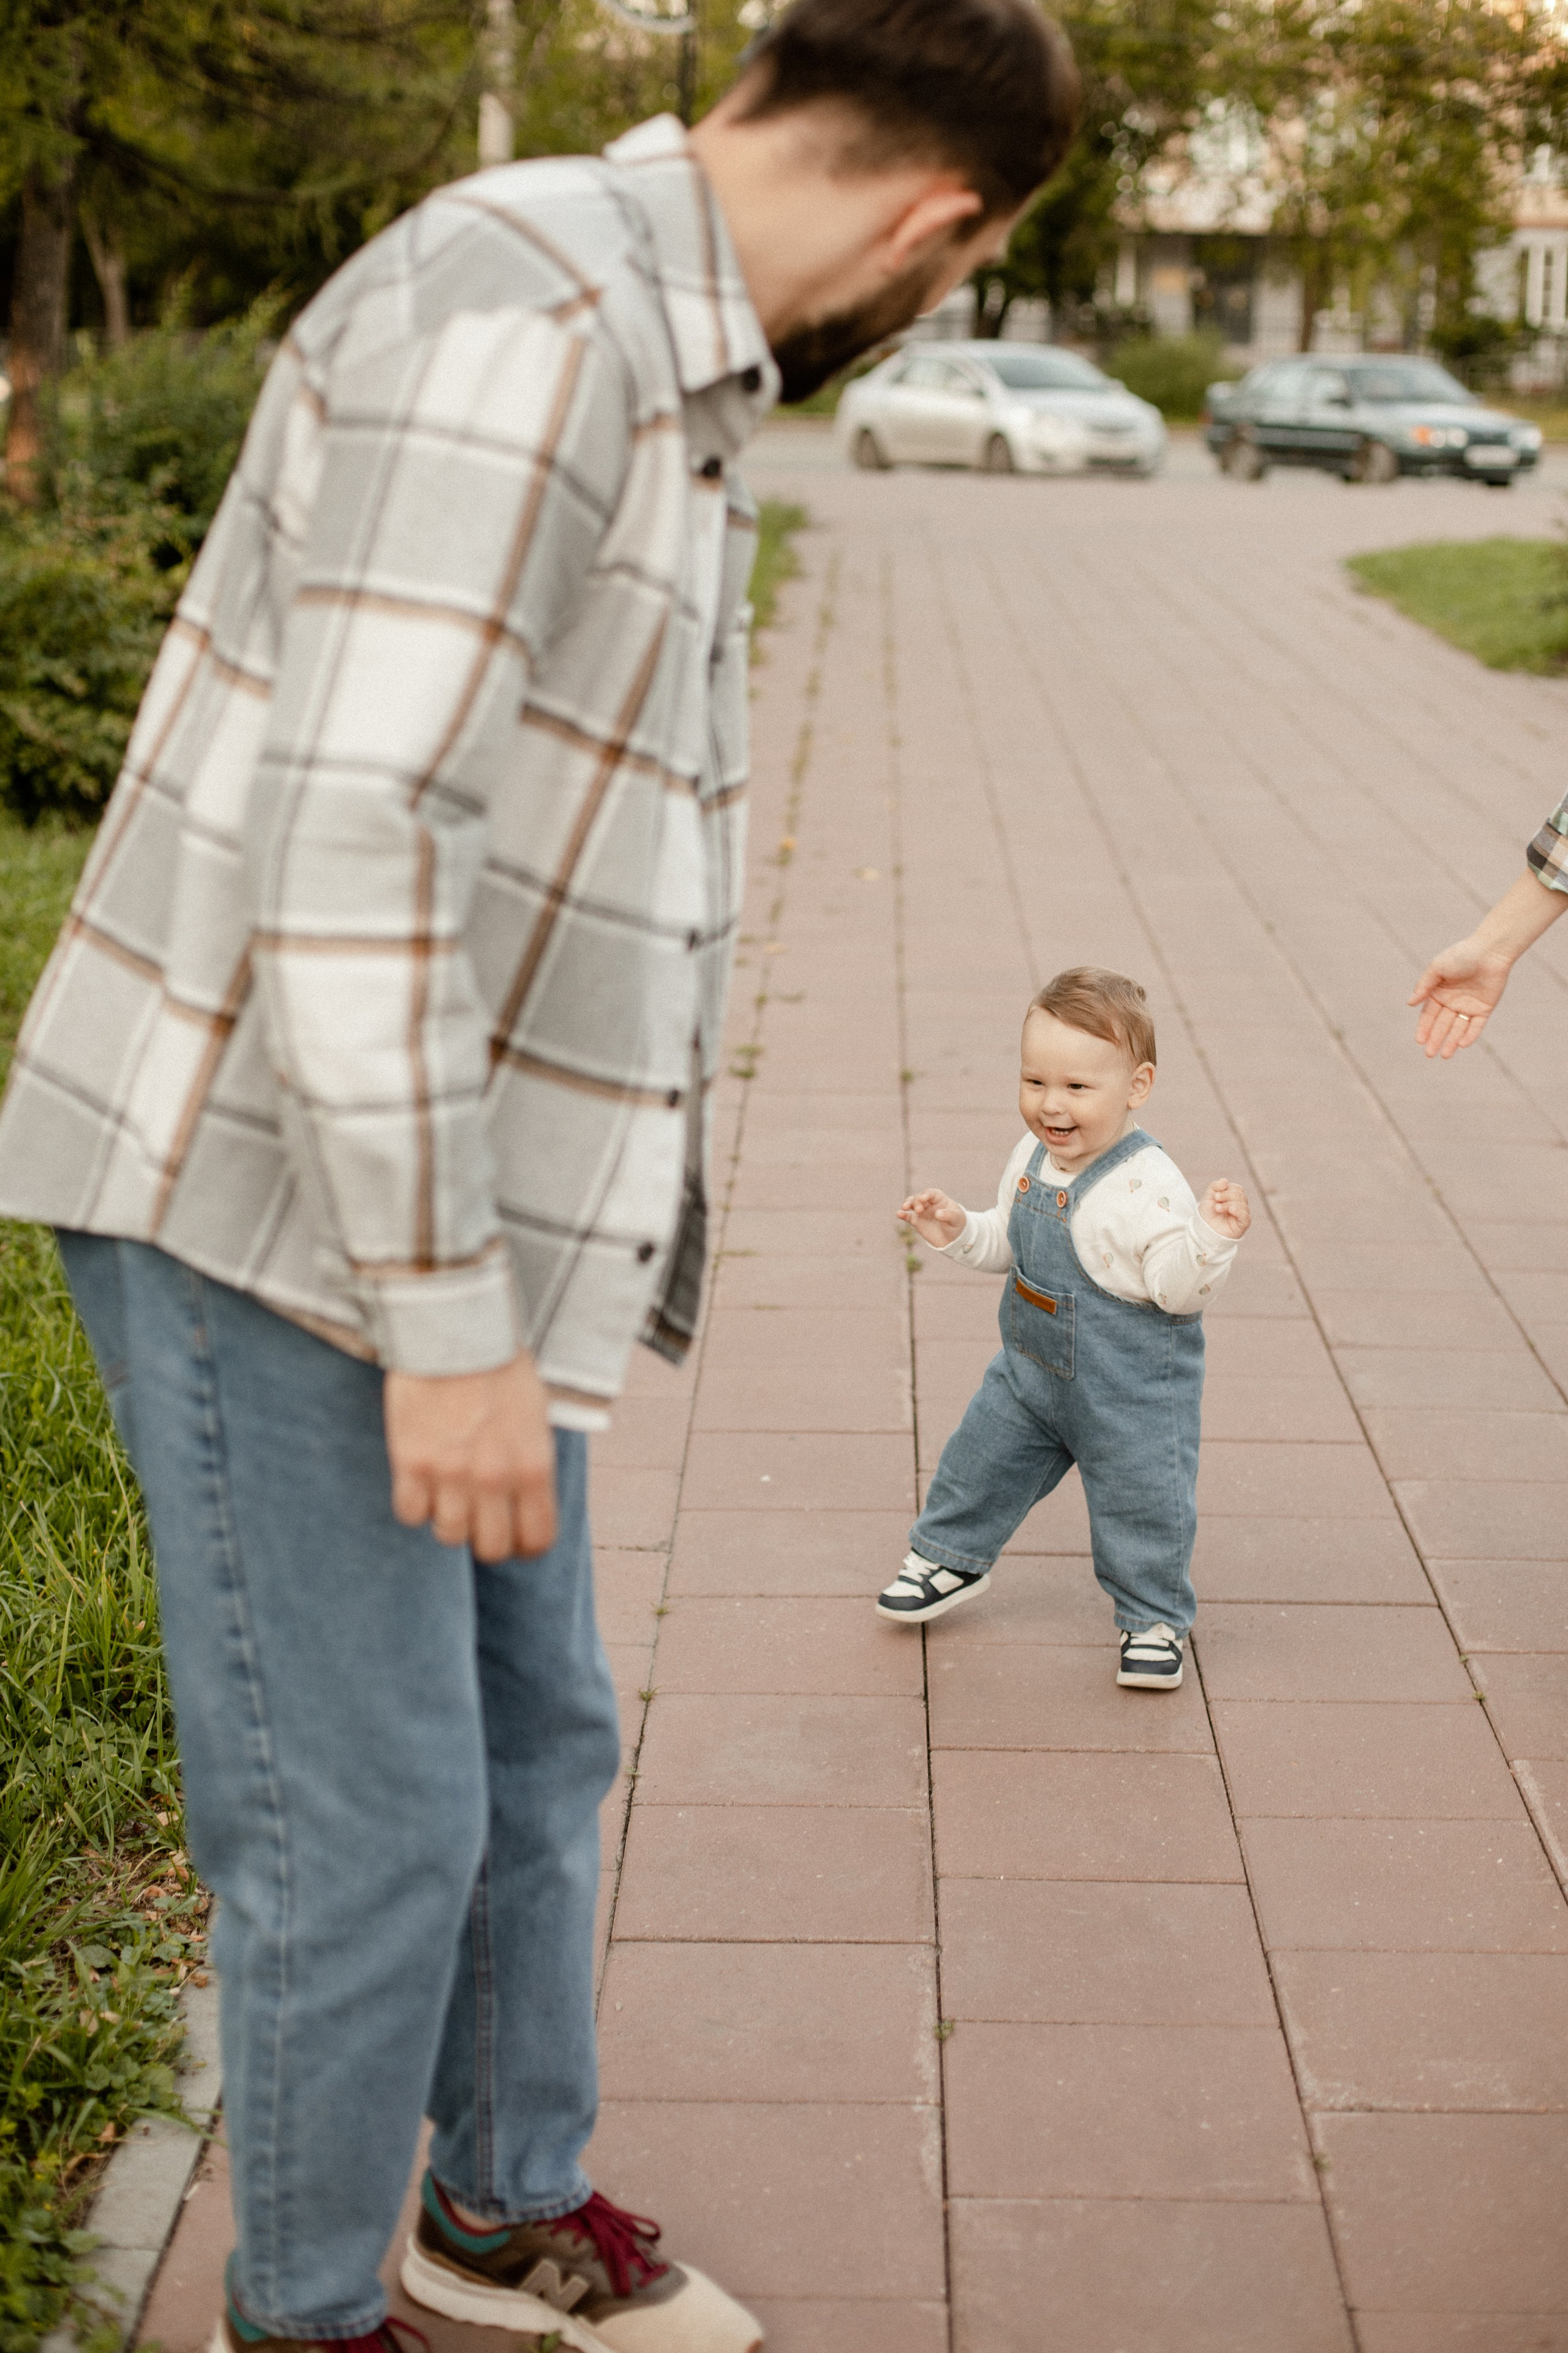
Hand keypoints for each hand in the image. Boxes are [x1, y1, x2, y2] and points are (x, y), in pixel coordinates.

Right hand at [385, 1352, 556, 1562]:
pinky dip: (415, 1506)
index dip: (527, 1546)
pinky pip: (410, 1514)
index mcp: (534, 1467)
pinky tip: (421, 1483)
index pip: (537, 1540)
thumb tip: (527, 1505)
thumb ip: (532, 1466)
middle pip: (492, 1548)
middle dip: (487, 1539)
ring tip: (449, 1495)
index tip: (517, 1538)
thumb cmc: (500, 1369)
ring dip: (449, 1521)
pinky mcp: (412, 1462)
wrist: (455, 1331)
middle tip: (480, 1520)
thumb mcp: (536, 1419)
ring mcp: (451, 1474)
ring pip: (449, 1536)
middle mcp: (495, 1478)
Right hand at [897, 1188, 965, 1248]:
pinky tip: (899, 1214)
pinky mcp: (916, 1221)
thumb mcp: (957, 1219)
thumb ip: (948, 1215)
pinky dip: (902, 1214)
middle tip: (919, 1210)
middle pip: (919, 1198)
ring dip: (907, 1204)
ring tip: (905, 1208)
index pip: (931, 1193)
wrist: (954, 1239)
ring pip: (911, 1204)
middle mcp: (928, 1203)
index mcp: (939, 1199)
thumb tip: (937, 1214)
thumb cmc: (957, 1224)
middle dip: (917, 1202)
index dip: (926, 1194)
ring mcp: (921, 1212)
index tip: (923, 1198)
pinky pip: (907, 1216)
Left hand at [1199, 1178, 1250, 1239]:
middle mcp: (1240, 1206)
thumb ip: (1215, 1186)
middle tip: (1216, 1199)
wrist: (1203, 1229)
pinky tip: (1231, 1210)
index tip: (1215, 1194)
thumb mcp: (1208, 1197)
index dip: (1227, 1189)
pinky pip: (1246, 1216)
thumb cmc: (1207, 1214)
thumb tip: (1225, 1181)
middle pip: (1241, 1195)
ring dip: (1228, 1204)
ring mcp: (1241, 1216)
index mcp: (1234, 1198)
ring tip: (1217, 1208)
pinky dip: (1239, 1211)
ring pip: (1243, 1204)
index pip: (1238, 1189)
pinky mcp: (1242, 1225)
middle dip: (1227, 1195)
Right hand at [1408, 936, 1512, 1058]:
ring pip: (1458, 1028)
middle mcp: (1452, 1002)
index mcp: (1439, 992)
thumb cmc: (1461, 955)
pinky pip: (1476, 1025)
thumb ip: (1424, 986)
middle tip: (1429, 1054)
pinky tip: (1462, 1044)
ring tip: (1444, 1055)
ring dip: (1451, 1041)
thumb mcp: (1437, 968)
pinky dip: (1470, 1035)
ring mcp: (1468, 1006)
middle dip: (1435, 1039)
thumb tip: (1409, 1003)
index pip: (1429, 1014)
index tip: (1419, 1041)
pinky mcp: (1484, 1008)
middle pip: (1442, 1024)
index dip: (1424, 1028)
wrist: (1490, 951)